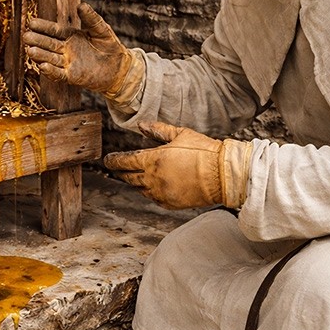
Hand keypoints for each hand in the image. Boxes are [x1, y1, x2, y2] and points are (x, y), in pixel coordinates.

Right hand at [24, 3, 140, 103]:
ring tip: (30, 50)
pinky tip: (42, 66)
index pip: (54, 30)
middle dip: (37, 40)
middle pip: (48, 44)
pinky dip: (51, 71)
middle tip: (25, 36)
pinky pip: (59, 74)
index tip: (31, 22)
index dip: (43, 27)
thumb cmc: (110, 47)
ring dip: (40, 55)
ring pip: (51, 58)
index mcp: (70, 36)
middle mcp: (66, 50)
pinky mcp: (72, 76)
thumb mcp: (101, 30)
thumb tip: (81, 5)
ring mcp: (68, 63)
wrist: (119, 68)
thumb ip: (91, 19)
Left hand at [104, 121, 225, 209]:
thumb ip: (158, 130)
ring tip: (134, 177)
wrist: (222, 175)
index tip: (108, 160)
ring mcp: (161, 193)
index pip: (126, 162)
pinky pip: (153, 199)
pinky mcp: (170, 204)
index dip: (114, 161)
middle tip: (117, 169)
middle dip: (122, 172)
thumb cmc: (203, 151)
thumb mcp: (180, 134)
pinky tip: (151, 187)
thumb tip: (141, 125)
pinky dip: (149, 192)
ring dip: (135, 182)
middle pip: (129, 177)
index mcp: (154, 159)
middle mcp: (153, 178)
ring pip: (140, 189)